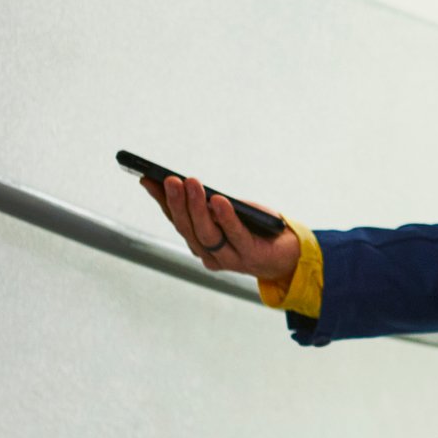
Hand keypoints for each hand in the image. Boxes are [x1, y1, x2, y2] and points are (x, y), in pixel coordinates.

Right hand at [141, 174, 300, 283]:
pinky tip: (218, 200)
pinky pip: (235, 235)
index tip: (147, 178)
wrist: (290, 253)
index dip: (161, 200)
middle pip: (187, 228)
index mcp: (200, 243)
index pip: (176, 220)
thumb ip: (212, 204)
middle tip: (169, 179)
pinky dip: (225, 217)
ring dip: (196, 207)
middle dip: (176, 202)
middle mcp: (209, 254)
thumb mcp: (231, 212)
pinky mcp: (250, 256)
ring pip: (206, 234)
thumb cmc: (257, 228)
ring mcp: (228, 258)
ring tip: (191, 183)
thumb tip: (191, 185)